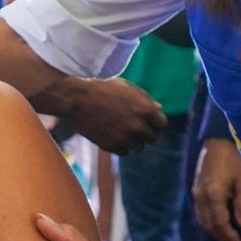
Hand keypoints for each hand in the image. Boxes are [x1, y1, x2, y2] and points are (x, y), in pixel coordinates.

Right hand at [34, 77, 165, 153]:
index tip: (148, 123)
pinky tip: (112, 135)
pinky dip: (120, 146)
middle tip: (134, 128)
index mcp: (146, 110)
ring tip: (122, 132)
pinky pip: (123, 151)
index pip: (162, 125)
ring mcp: (126, 138)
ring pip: (138, 148)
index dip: (155, 123)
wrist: (79, 100)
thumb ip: (145, 99)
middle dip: (145, 133)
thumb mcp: (127, 88)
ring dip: (133, 141)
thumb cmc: (104, 89)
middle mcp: (139, 127)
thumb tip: (159, 108)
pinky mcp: (113, 146)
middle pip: (152, 139)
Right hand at [192, 137, 240, 240]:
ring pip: (201, 219)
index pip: (219, 222)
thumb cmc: (234, 160)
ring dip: (213, 230)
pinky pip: (199, 212)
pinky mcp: (195, 190)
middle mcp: (201, 197)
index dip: (228, 235)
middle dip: (220, 236)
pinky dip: (207, 221)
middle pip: (208, 224)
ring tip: (225, 235)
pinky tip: (216, 222)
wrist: (217, 141)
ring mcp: (196, 193)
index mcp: (214, 194)